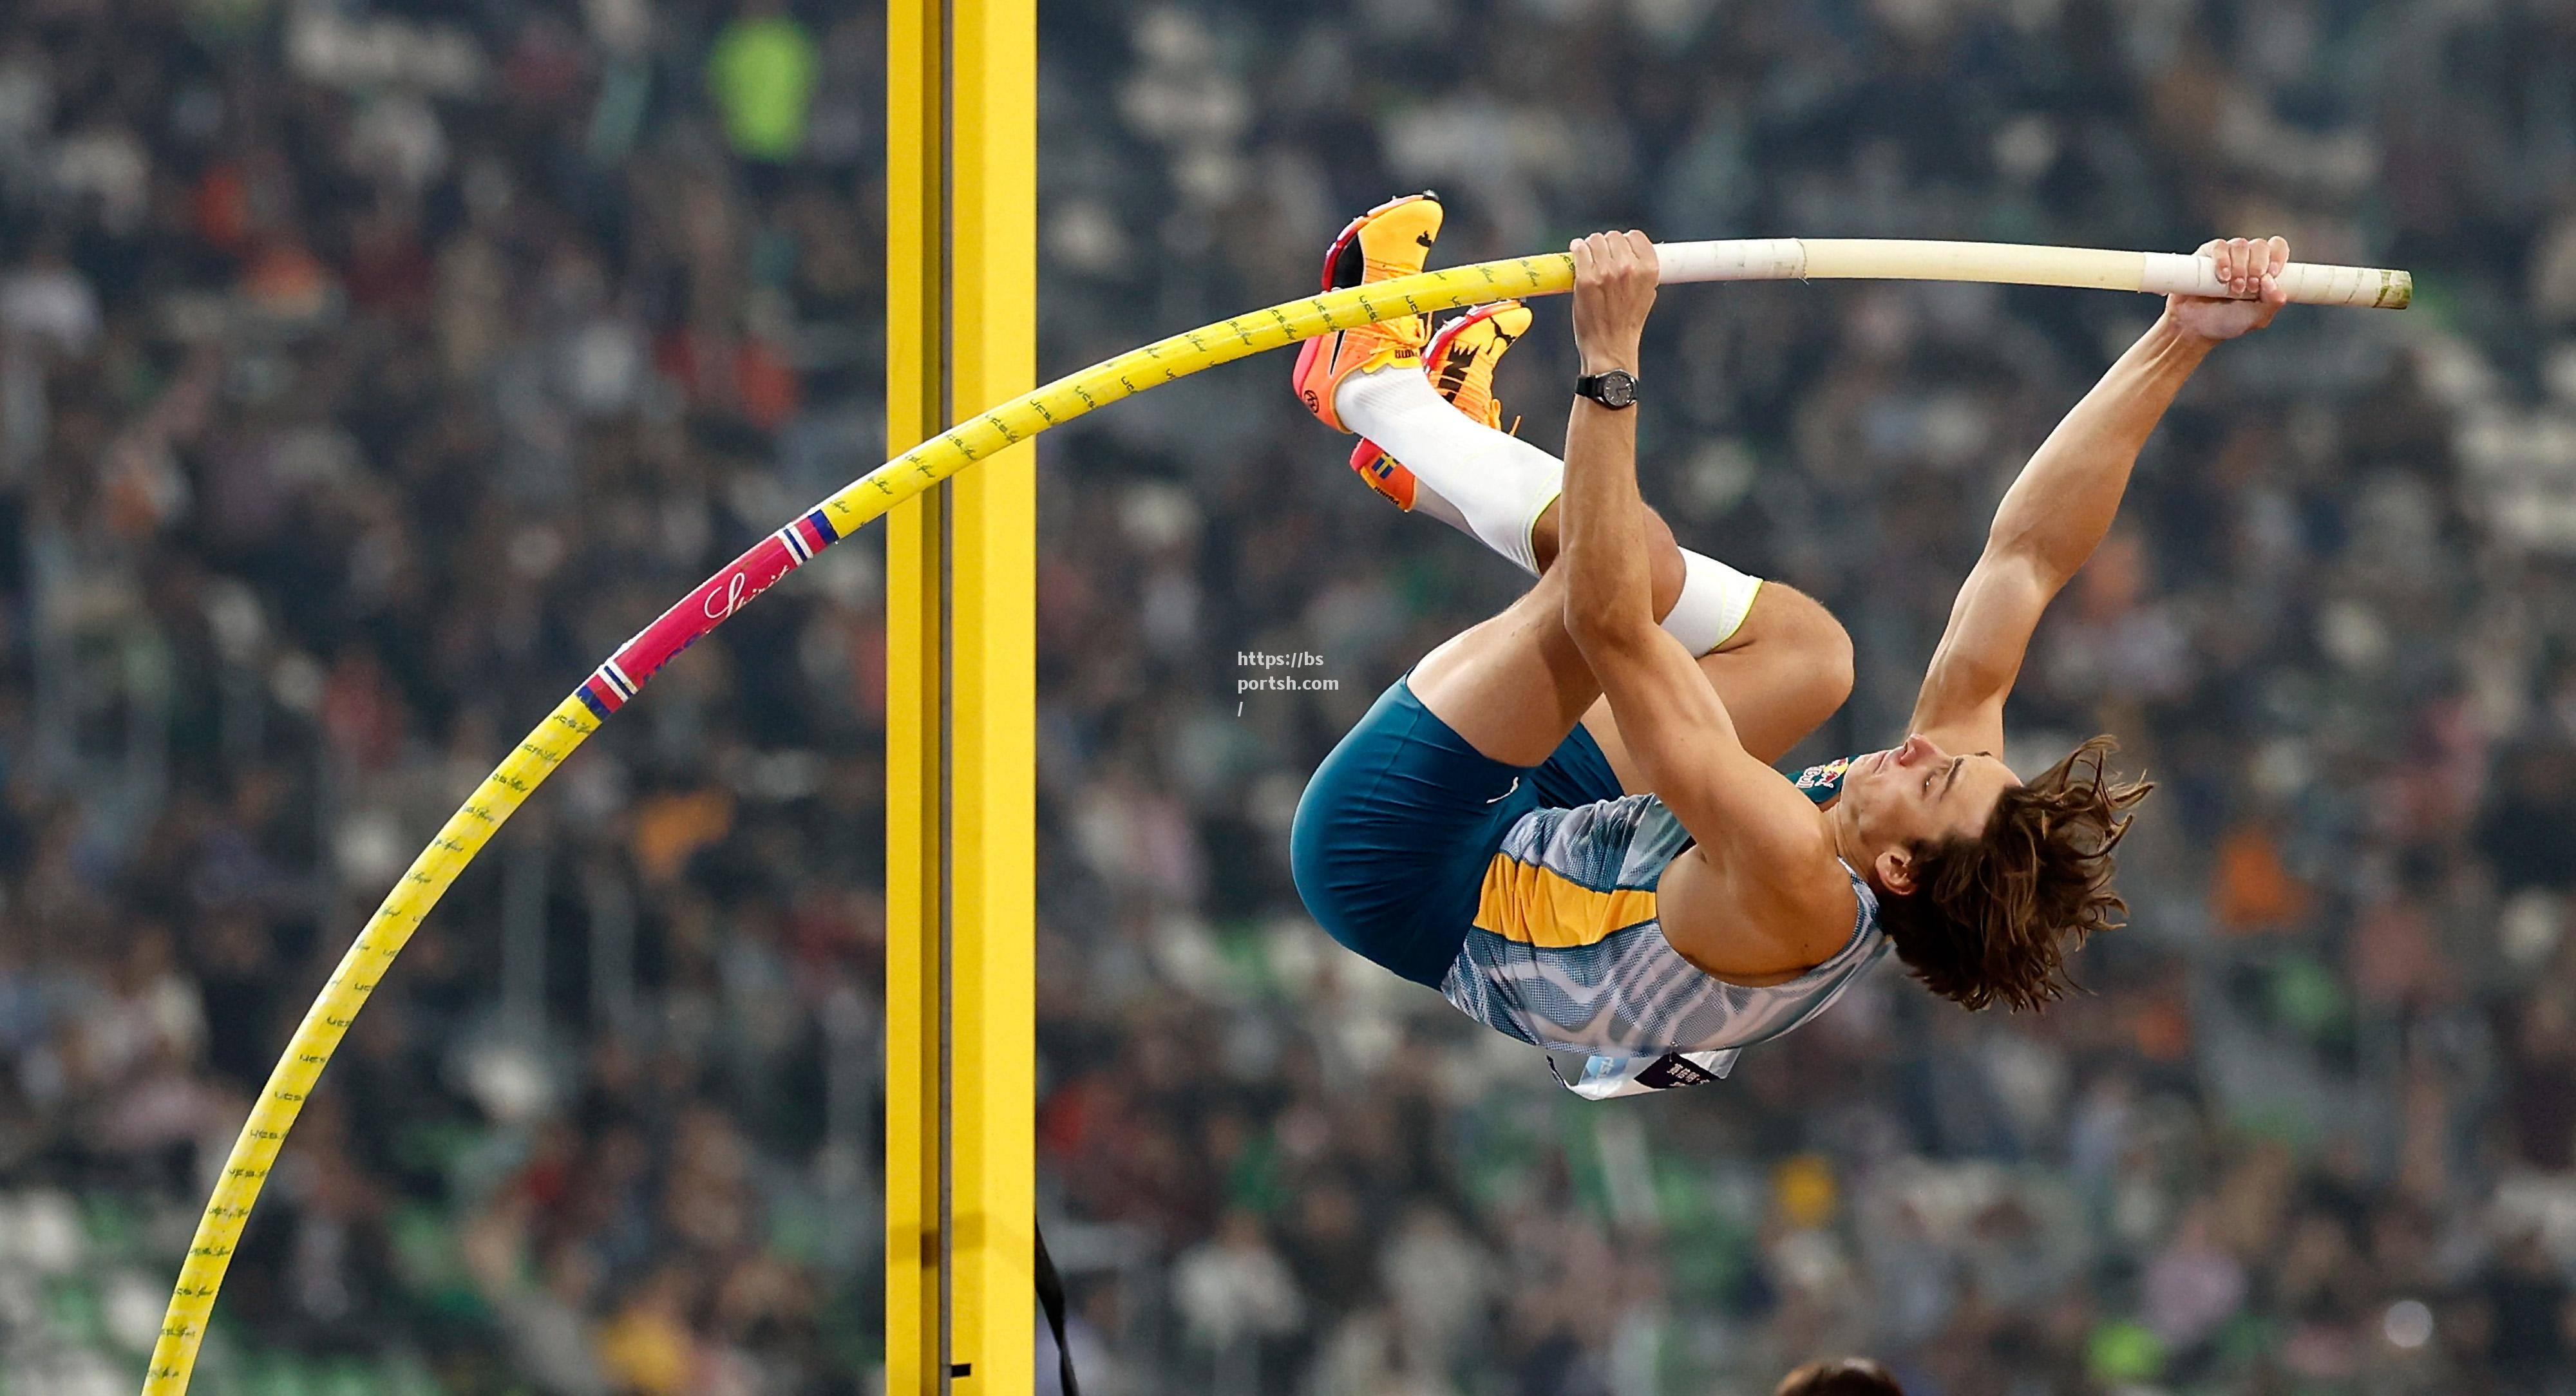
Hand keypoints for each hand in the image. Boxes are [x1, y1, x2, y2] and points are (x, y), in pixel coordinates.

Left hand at [1571, 230, 1657, 373]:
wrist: (1610, 347)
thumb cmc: (1626, 323)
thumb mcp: (1646, 294)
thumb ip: (1641, 271)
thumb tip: (1631, 252)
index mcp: (1649, 270)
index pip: (1636, 237)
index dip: (1626, 241)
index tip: (1619, 248)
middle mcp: (1629, 268)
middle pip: (1614, 237)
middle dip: (1607, 244)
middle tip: (1601, 256)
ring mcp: (1606, 273)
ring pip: (1595, 240)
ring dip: (1591, 245)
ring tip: (1589, 256)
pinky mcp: (1586, 279)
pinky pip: (1580, 251)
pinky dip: (1577, 249)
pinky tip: (1577, 251)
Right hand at [2165, 236, 2289, 342]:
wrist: (2194, 327)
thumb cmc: (2226, 321)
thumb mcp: (2257, 318)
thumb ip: (2272, 303)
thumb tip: (2272, 282)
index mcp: (2263, 270)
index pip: (2277, 248)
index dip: (2277, 256)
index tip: (2272, 274)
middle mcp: (2247, 259)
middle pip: (2260, 245)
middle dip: (2258, 266)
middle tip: (2250, 288)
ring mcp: (2227, 255)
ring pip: (2240, 245)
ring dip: (2240, 266)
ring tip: (2233, 288)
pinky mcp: (2206, 255)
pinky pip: (2219, 246)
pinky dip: (2222, 259)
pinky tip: (2222, 276)